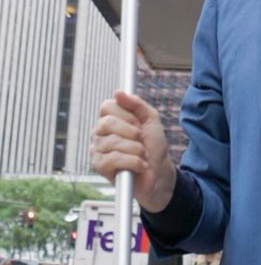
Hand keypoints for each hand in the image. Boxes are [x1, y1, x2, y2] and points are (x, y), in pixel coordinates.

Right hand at [91, 90, 175, 211]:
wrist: (160, 173)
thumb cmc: (154, 146)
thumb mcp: (151, 119)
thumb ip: (136, 104)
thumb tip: (117, 92)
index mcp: (110, 119)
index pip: (107, 106)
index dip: (127, 114)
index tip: (138, 124)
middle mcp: (99, 133)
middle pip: (108, 122)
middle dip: (133, 132)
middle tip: (141, 141)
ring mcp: (97, 149)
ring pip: (114, 142)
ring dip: (137, 149)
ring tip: (142, 155)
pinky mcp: (99, 166)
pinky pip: (114, 158)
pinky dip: (133, 162)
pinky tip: (139, 165)